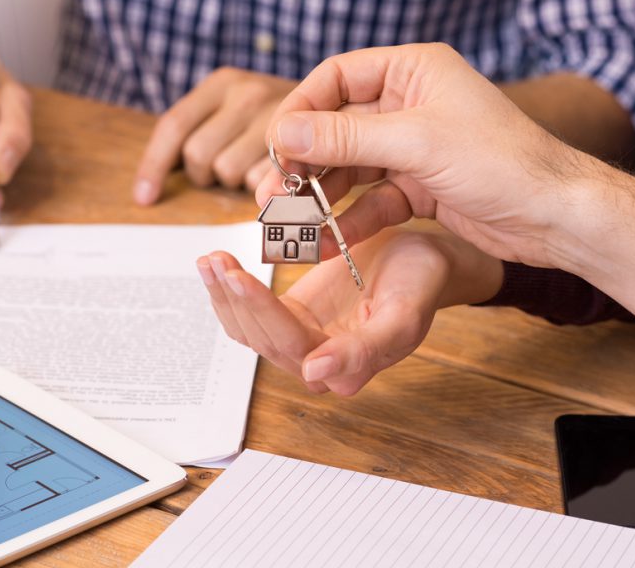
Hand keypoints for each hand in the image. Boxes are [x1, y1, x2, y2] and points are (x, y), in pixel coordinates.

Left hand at [133, 67, 297, 203]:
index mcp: (223, 83)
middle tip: (223, 168)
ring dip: (234, 180)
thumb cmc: (275, 116)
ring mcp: (276, 120)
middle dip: (204, 173)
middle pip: (197, 156)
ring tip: (253, 167)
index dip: (154, 166)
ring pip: (227, 173)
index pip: (174, 126)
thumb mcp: (234, 106)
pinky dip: (262, 186)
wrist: (340, 104)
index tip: (145, 197)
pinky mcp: (300, 148)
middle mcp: (247, 94)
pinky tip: (275, 174)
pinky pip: (260, 184)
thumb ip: (201, 130)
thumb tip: (152, 183)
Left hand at [196, 229, 502, 394]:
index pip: (292, 344)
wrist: (423, 260)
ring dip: (224, 296)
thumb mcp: (404, 313)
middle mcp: (318, 364)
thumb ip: (366, 349)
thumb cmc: (420, 283)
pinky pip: (251, 313)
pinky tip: (217, 264)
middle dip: (235, 298)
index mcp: (347, 369)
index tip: (240, 278)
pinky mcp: (291, 318)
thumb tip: (315, 375)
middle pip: (263, 338)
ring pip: (249, 330)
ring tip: (210, 259)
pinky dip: (230, 290)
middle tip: (216, 259)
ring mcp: (301, 341)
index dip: (262, 312)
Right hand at [259, 43, 586, 269]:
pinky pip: (371, 199)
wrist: (556, 217)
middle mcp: (410, 103)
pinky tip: (327, 240)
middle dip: (303, 161)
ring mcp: (414, 147)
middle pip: (336, 127)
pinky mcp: (420, 186)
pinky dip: (350, 218)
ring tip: (290, 222)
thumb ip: (345, 138)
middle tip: (272, 192)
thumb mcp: (417, 143)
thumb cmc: (503, 163)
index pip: (337, 78)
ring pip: (350, 167)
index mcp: (414, 71)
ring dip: (320, 195)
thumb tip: (282, 132)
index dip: (300, 110)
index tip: (275, 145)